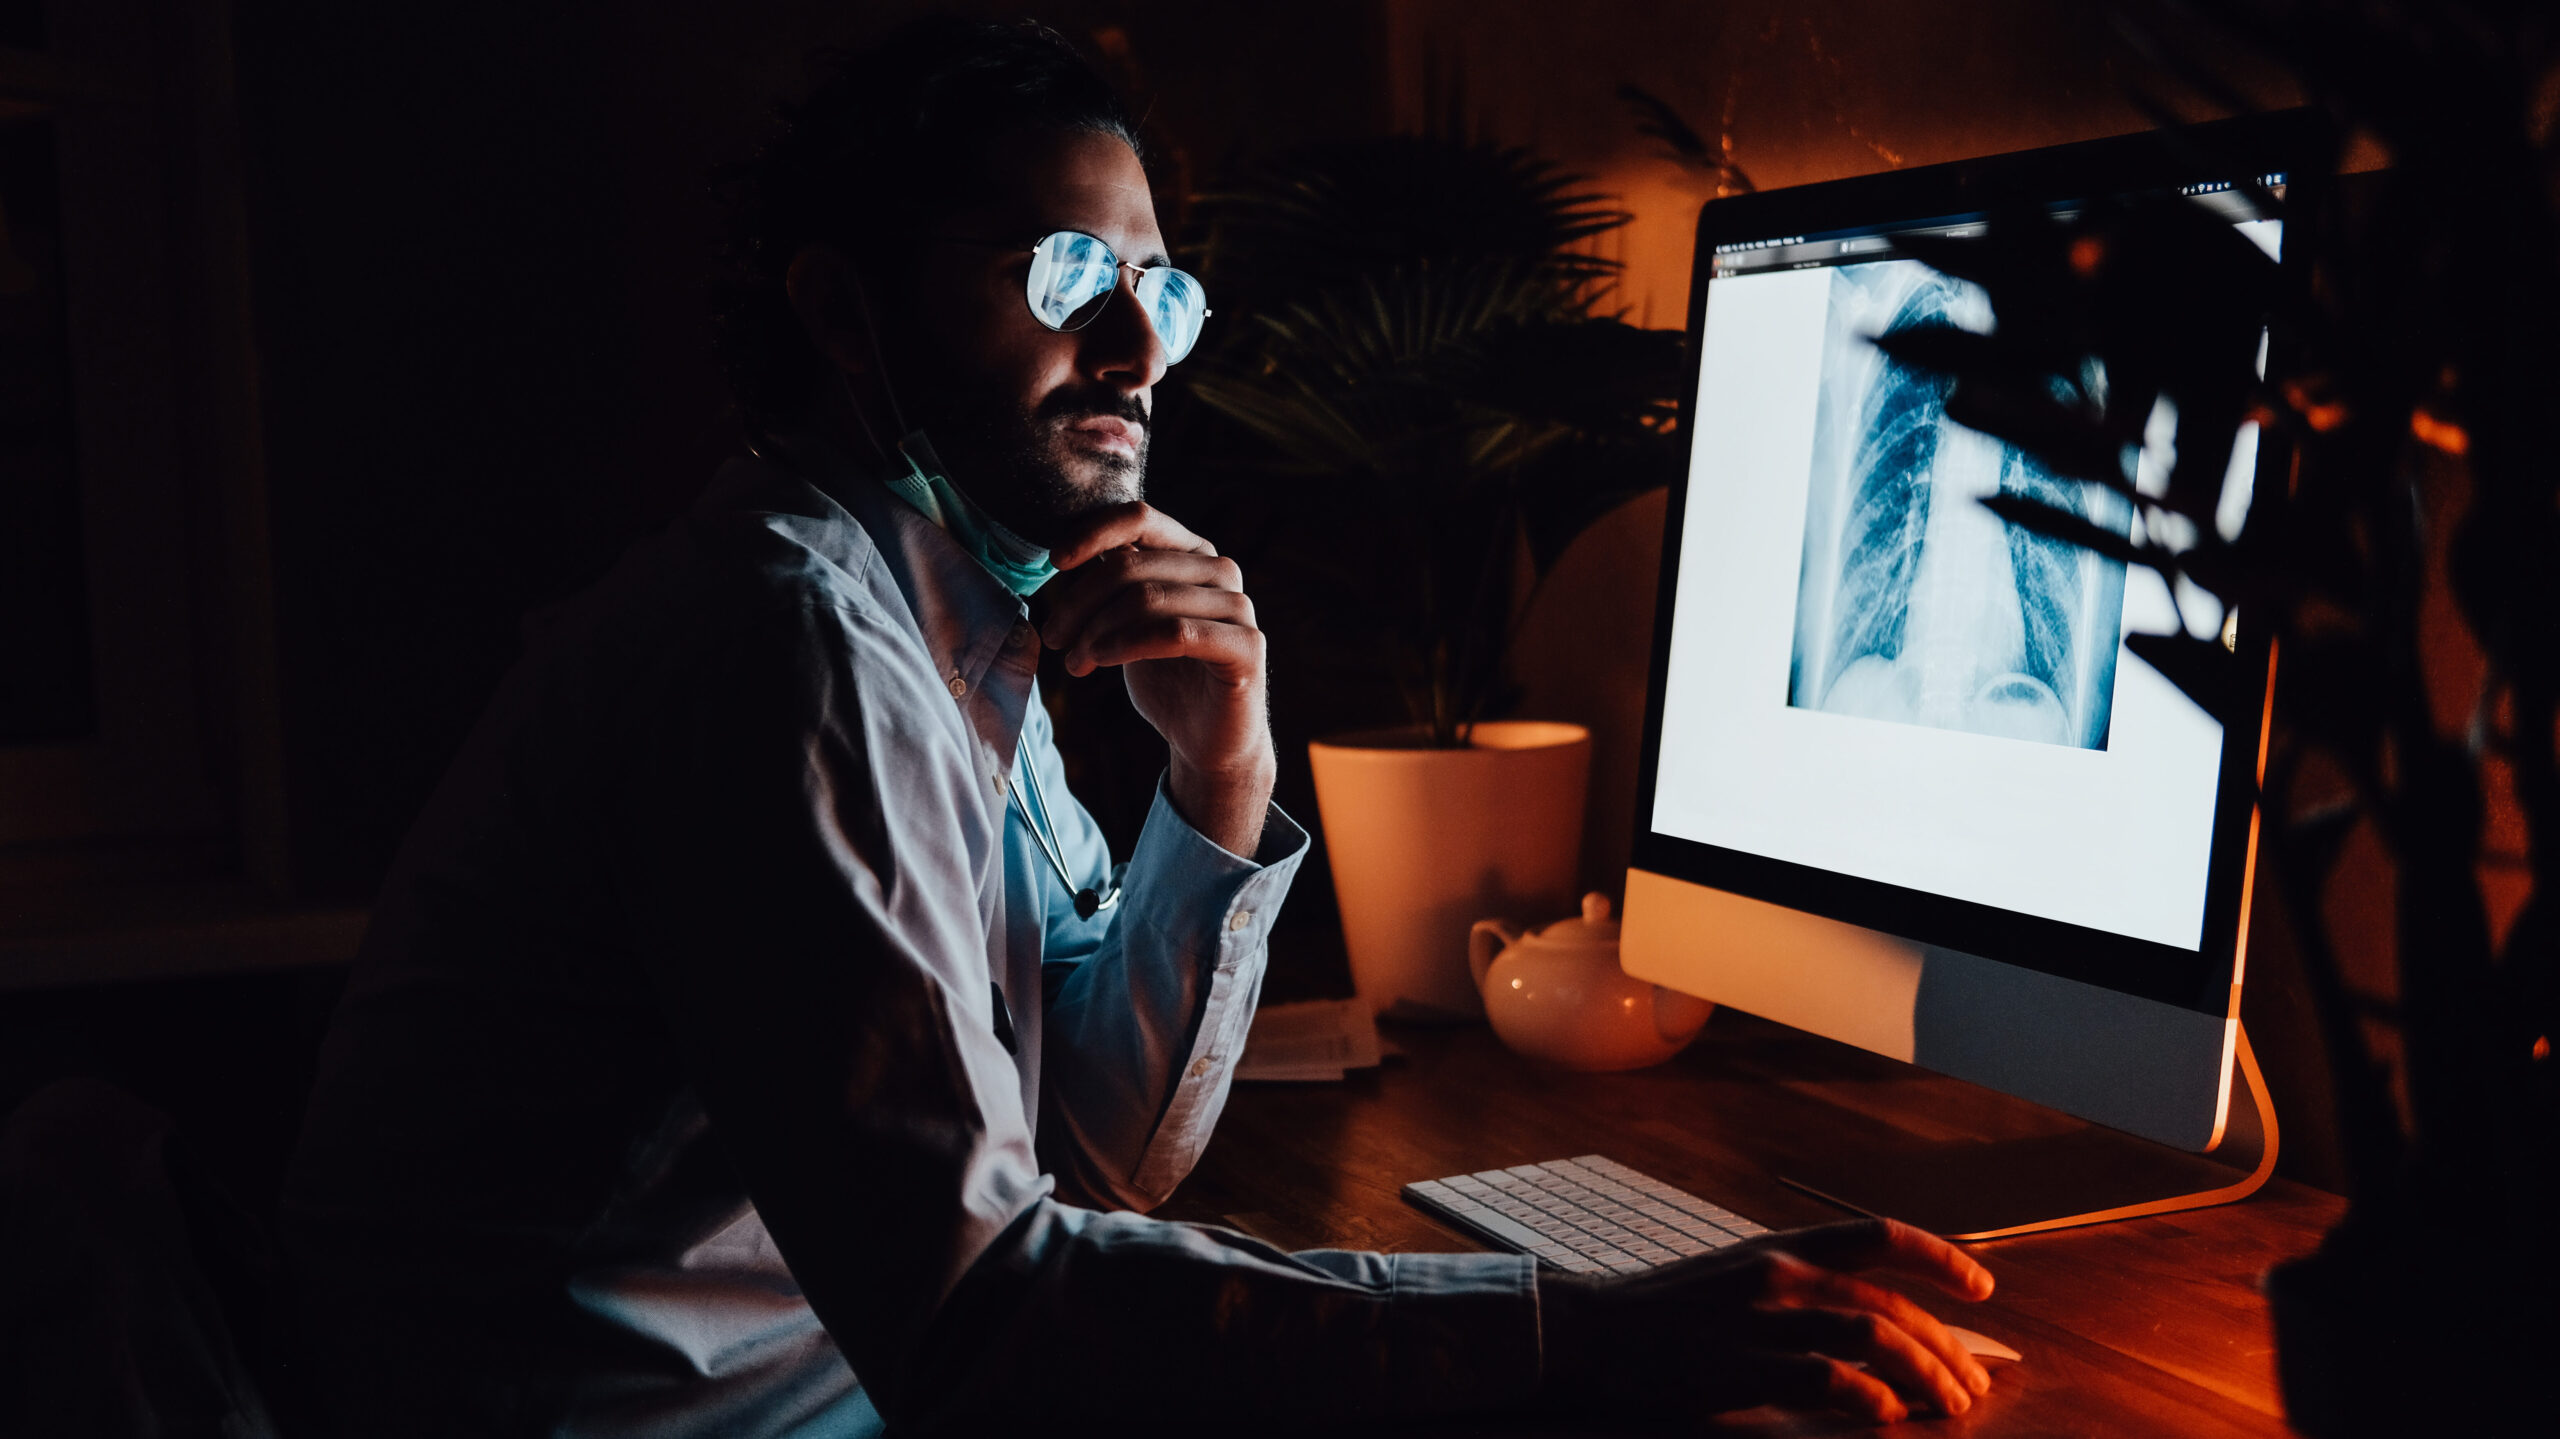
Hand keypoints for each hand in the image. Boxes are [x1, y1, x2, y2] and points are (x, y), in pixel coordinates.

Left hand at [1041, 503, 1274, 854]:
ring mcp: (1237, 607)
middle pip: (1131, 564)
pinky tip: (1100, 660)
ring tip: (1073, 662)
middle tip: (1054, 637)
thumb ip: (1110, 585)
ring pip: (1147, 598)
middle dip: (1080, 601)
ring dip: (1096, 630)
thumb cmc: (1166, 678)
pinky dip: (1126, 644)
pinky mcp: (1246, 647)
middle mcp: (1220, 570)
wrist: (1208, 740)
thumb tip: (1065, 556)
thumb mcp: (1127, 623)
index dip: (1092, 533)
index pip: (1139, 518)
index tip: (1056, 562)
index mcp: (1192, 552)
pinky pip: (1174, 633)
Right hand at [1537, 1218, 1996, 1425]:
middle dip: (1946, 1345)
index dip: (1938, 1258)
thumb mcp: (1734, 1282)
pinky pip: (1827, 1379)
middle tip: (1972, 1385)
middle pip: (1889, 1303)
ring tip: (1948, 1407)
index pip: (1877, 1236)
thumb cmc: (1663, 1315)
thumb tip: (1867, 1324)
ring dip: (1924, 1374)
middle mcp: (1778, 1274)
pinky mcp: (1741, 1365)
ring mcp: (1759, 1319)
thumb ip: (1795, 1293)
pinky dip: (1868, 1398)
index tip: (1982, 1288)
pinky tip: (1886, 1416)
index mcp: (1780, 1249)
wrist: (1590, 1333)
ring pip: (1873, 1337)